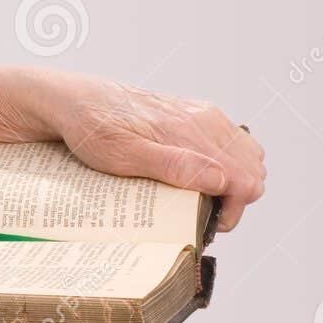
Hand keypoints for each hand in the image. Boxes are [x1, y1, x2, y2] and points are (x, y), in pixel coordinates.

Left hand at [24, 69, 266, 230]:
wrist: (69, 99)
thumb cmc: (90, 126)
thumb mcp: (122, 154)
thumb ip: (173, 166)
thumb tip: (220, 180)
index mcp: (193, 130)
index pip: (246, 180)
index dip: (232, 211)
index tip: (205, 222)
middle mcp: (204, 119)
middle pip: (252, 171)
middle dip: (235, 199)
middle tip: (201, 213)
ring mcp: (200, 114)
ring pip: (245, 157)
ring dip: (233, 181)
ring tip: (200, 196)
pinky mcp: (191, 114)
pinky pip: (227, 143)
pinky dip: (224, 164)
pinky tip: (197, 175)